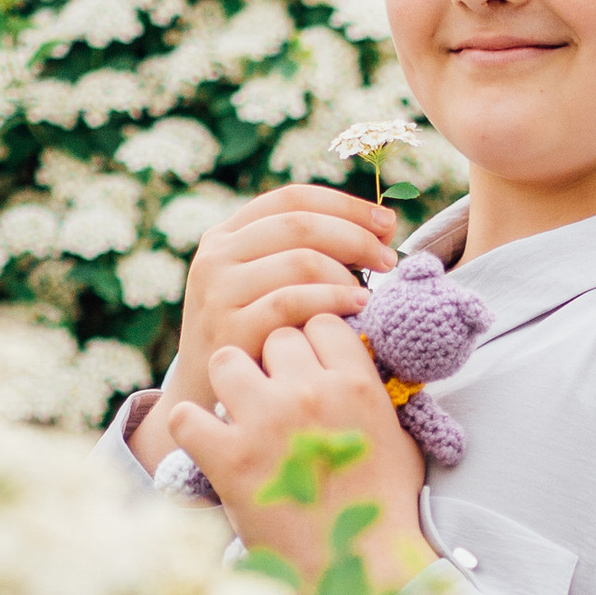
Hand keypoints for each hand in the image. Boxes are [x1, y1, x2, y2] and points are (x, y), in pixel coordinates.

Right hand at [132, 183, 396, 477]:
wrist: (208, 397)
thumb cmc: (257, 337)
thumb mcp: (267, 286)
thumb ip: (306, 254)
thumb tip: (380, 228)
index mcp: (226, 234)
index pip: (293, 198)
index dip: (346, 205)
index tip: (386, 222)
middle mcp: (216, 256)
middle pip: (300, 224)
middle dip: (354, 237)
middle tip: (387, 259)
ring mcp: (218, 291)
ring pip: (299, 260)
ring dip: (346, 272)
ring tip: (369, 293)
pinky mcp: (227, 328)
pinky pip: (291, 302)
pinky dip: (332, 300)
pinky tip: (356, 307)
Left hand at [162, 314, 434, 592]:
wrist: (359, 569)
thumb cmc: (384, 507)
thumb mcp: (399, 438)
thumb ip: (374, 392)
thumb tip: (357, 363)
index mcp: (355, 383)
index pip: (320, 322)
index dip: (314, 343)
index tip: (311, 368)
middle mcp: (309, 392)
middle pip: (276, 337)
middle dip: (275, 364)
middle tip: (279, 397)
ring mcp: (265, 422)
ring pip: (227, 360)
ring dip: (232, 383)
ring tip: (242, 413)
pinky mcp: (228, 459)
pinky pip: (188, 416)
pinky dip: (194, 429)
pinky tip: (210, 444)